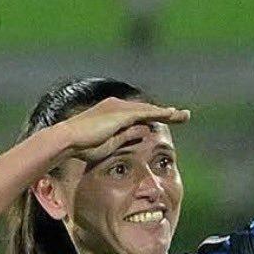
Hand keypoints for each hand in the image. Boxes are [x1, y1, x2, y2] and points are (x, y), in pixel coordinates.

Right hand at [56, 97, 190, 162]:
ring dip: (168, 112)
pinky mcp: (120, 113)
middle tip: (185, 116)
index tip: (169, 122)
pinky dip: (159, 113)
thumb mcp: (112, 144)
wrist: (68, 141)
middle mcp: (118, 107)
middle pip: (148, 110)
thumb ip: (129, 136)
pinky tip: (172, 114)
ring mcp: (119, 108)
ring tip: (184, 116)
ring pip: (149, 109)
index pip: (140, 116)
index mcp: (114, 114)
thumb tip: (146, 131)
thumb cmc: (83, 146)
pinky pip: (145, 112)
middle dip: (167, 113)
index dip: (155, 119)